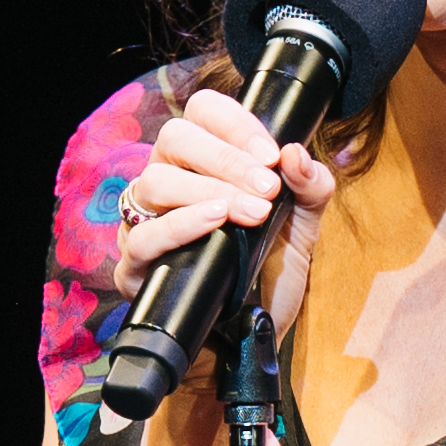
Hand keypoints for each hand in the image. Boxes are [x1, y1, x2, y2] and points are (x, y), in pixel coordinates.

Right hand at [115, 83, 333, 274]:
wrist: (252, 333)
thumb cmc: (268, 270)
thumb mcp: (303, 223)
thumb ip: (311, 186)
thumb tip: (297, 154)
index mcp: (201, 160)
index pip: (203, 112)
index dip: (236, 125)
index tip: (271, 156)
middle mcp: (168, 181)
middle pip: (175, 138)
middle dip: (225, 158)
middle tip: (266, 188)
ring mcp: (145, 221)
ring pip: (155, 182)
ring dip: (208, 191)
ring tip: (250, 212)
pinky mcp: (134, 266)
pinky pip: (142, 236)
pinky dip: (179, 225)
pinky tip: (213, 223)